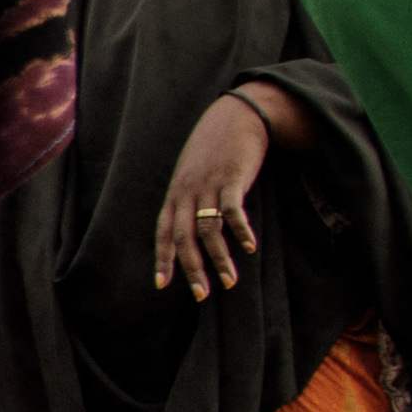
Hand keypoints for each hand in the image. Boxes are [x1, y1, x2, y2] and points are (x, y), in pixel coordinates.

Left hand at [151, 89, 282, 300]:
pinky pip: (232, 211)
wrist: (235, 116)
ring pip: (208, 230)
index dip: (162, 259)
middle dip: (191, 269)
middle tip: (201, 295)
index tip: (162, 284)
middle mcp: (186, 193)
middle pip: (183, 238)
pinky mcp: (231, 179)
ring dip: (219, 259)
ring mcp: (208, 186)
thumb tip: (192, 229)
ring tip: (230, 281)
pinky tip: (249, 248)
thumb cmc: (214, 150)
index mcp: (175, 194)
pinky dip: (241, 231)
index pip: (163, 232)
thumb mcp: (192, 175)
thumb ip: (190, 200)